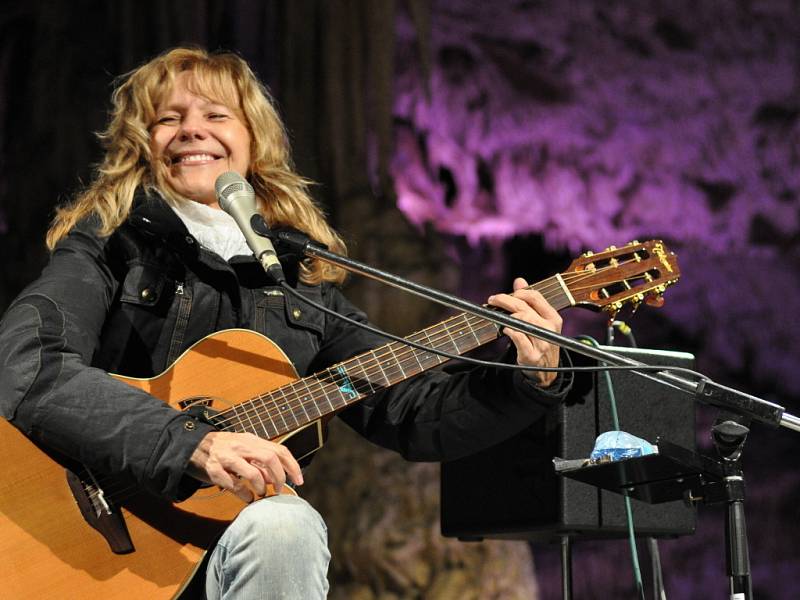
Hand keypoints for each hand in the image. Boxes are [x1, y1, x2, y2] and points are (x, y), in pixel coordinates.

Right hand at [187, 431, 303, 502]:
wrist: (193, 445)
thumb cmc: (224, 449)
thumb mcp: (244, 449)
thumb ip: (261, 461)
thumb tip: (277, 478)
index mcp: (252, 440)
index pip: (279, 450)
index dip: (292, 466)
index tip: (299, 480)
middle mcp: (241, 446)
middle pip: (270, 459)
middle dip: (279, 478)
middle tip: (279, 491)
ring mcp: (227, 456)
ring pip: (253, 473)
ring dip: (261, 487)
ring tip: (261, 495)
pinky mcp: (213, 469)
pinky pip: (233, 485)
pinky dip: (244, 494)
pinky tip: (247, 497)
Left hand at [487, 277, 562, 386]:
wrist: (545, 371)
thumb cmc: (540, 341)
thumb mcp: (540, 321)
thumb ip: (530, 301)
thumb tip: (519, 281)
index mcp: (553, 318)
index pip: (535, 297)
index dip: (518, 293)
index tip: (506, 295)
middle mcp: (549, 329)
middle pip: (525, 308)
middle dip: (505, 301)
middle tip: (492, 300)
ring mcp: (542, 343)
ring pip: (522, 321)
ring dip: (506, 316)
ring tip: (497, 316)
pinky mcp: (532, 355)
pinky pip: (519, 338)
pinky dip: (510, 331)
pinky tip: (504, 329)